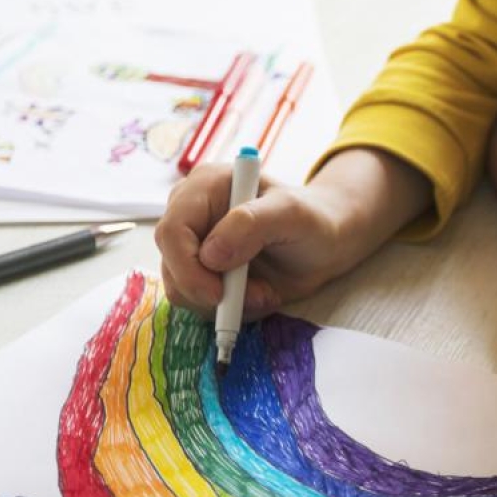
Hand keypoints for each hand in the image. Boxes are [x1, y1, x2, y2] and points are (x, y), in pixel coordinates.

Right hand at [155, 147, 430, 320]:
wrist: (326, 243)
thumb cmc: (312, 219)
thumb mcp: (291, 214)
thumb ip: (251, 224)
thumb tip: (210, 254)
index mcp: (206, 186)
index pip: (172, 230)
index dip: (188, 266)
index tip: (218, 293)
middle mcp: (191, 214)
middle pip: (171, 265)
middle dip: (212, 291)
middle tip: (260, 295)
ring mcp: (194, 245)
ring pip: (181, 290)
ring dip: (225, 303)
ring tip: (265, 292)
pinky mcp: (202, 273)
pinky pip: (198, 303)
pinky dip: (229, 309)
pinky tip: (259, 295)